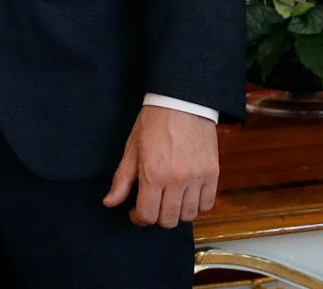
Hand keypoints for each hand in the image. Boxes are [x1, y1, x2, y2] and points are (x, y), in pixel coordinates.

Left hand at [102, 106, 218, 227]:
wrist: (182, 102)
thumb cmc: (154, 122)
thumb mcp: (132, 148)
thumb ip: (122, 179)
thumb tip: (109, 202)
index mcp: (152, 174)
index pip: (147, 215)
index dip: (139, 218)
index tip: (136, 213)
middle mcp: (176, 180)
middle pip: (168, 220)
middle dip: (157, 217)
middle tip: (153, 205)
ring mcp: (197, 178)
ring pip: (188, 216)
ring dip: (177, 213)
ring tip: (170, 200)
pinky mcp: (213, 174)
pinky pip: (207, 205)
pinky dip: (197, 206)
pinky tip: (187, 195)